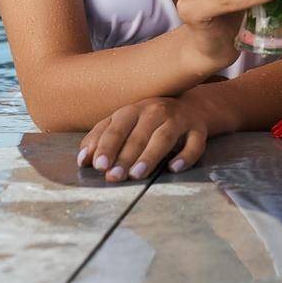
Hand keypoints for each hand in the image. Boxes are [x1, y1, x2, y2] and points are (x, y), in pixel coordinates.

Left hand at [77, 96, 207, 181]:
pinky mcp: (198, 129)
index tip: (98, 165)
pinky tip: (174, 167)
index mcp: (134, 109)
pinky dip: (186, 156)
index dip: (107, 146)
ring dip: (150, 156)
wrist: (190, 106)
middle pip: (140, 135)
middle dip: (126, 156)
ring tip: (137, 175)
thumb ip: (100, 138)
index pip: (117, 127)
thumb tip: (82, 160)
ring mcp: (179, 119)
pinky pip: (195, 143)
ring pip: (164, 137)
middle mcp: (157, 111)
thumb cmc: (146, 120)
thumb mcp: (122, 123)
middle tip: (114, 176)